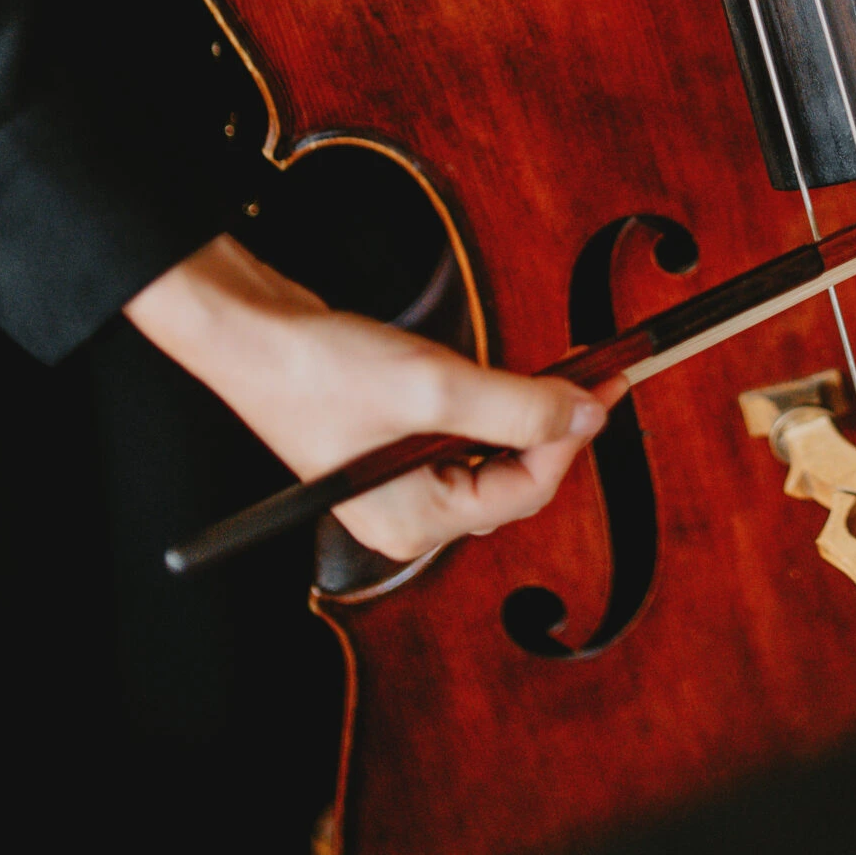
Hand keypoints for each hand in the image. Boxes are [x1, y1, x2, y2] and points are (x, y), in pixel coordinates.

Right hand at [126, 235, 621, 559]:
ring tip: (567, 367)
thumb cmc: (317, 369)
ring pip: (494, 455)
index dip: (573, 437)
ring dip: (532, 413)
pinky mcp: (394, 446)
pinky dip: (499, 406)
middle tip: (597, 369)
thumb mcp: (433, 387)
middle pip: (515, 477)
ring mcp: (400, 482)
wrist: (246, 333)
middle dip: (558, 425)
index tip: (608, 383)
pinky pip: (467, 435)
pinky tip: (514, 376)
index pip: (526, 489)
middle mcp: (410, 514)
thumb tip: (588, 413)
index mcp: (417, 521)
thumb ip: (518, 406)